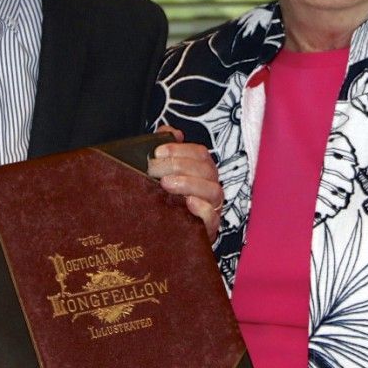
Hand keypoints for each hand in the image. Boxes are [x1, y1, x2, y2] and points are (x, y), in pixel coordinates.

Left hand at [148, 126, 222, 240]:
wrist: (164, 236)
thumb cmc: (166, 198)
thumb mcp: (162, 171)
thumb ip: (166, 148)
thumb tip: (171, 131)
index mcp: (202, 171)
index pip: (199, 153)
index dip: (180, 150)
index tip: (157, 153)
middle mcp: (211, 186)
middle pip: (206, 170)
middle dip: (178, 165)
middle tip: (153, 170)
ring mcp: (212, 208)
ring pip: (214, 191)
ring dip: (189, 184)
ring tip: (166, 184)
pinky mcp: (209, 229)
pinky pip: (213, 218)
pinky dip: (203, 209)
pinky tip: (187, 203)